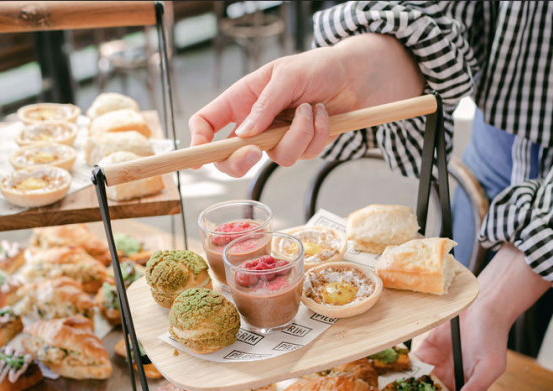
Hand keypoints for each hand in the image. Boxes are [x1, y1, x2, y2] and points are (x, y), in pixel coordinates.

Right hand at [188, 34, 424, 176]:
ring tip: (310, 108)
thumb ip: (264, 104)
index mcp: (242, 100)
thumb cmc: (317, 67)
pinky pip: (304, 154)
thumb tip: (245, 134)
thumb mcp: (286, 75)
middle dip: (241, 161)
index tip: (198, 157)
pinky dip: (316, 134)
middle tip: (255, 152)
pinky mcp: (302, 146)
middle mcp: (256, 123)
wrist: (354, 76)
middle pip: (232, 157)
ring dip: (298, 134)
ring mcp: (278, 138)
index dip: (198, 142)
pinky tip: (322, 115)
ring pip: (277, 158)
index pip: (207, 123)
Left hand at [413, 244, 552, 390]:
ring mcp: (437, 370)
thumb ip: (475, 389)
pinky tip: (385, 381)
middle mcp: (451, 384)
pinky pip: (411, 368)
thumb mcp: (490, 366)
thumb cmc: (493, 337)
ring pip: (418, 390)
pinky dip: (400, 374)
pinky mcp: (426, 354)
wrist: (482, 305)